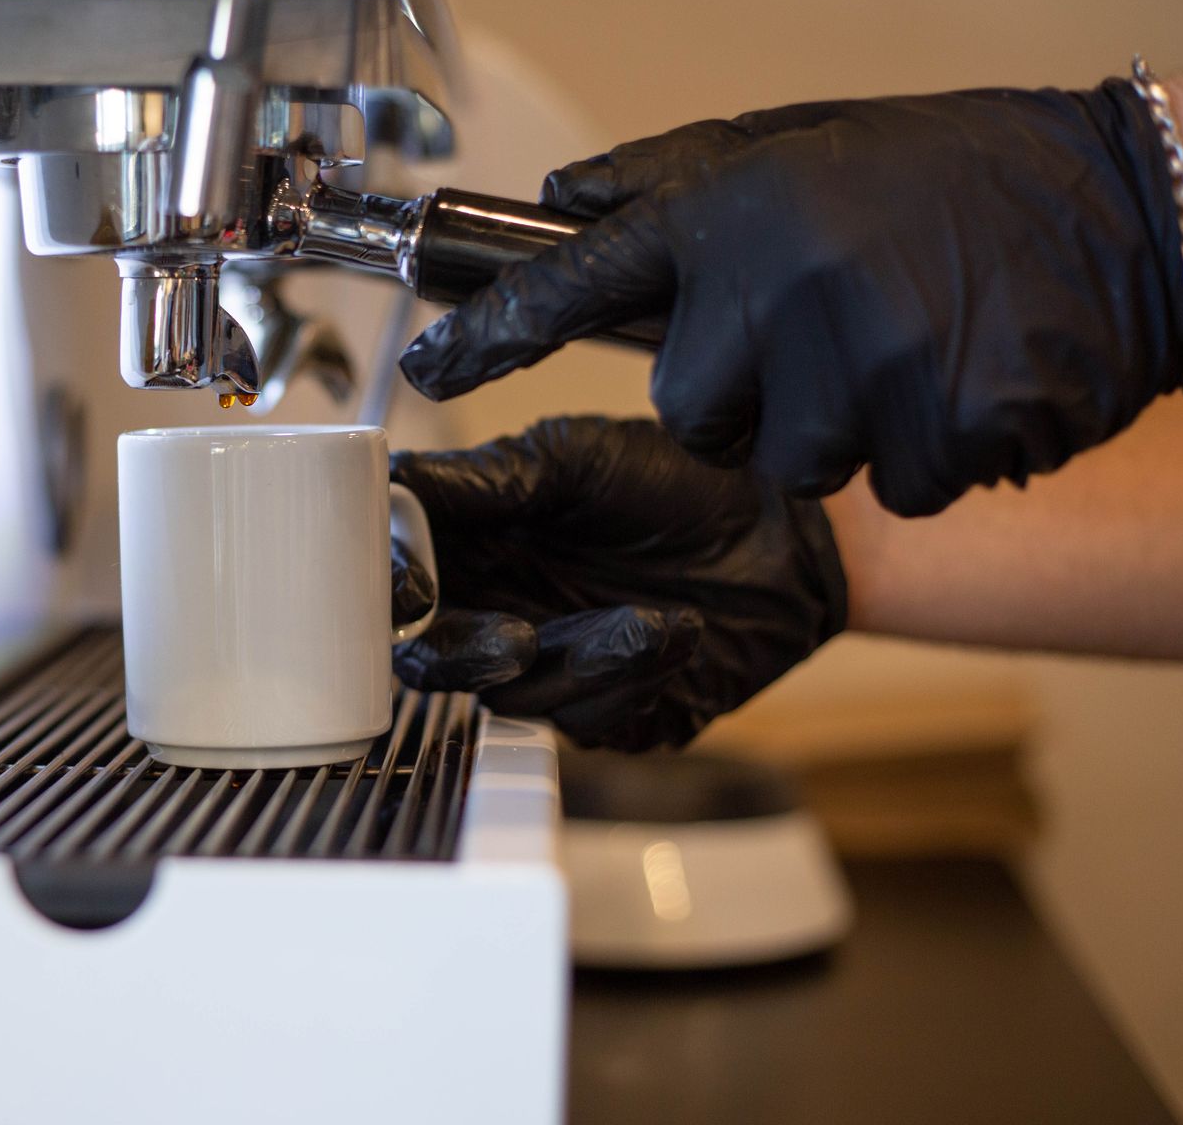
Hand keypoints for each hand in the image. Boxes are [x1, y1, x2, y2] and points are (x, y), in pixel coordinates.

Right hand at [389, 417, 846, 750]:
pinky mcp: (609, 712)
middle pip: (434, 658)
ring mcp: (552, 664)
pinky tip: (677, 636)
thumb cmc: (684, 480)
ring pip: (514, 697)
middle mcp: (498, 605)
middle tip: (517, 639)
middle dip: (467, 656)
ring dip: (579, 665)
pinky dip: (630, 684)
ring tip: (646, 622)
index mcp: (474, 540)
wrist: (791, 531)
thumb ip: (487, 479)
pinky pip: (589, 723)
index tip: (412, 589)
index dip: (391, 590)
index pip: (400, 579)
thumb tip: (398, 481)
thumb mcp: (578, 458)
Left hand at [400, 80, 1182, 515]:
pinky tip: (964, 379)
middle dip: (748, 398)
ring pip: (795, 464)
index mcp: (736, 213)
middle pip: (696, 416)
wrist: (1132, 207)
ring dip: (842, 430)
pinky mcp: (938, 435)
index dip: (495, 333)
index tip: (429, 360)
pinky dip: (924, 453)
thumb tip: (565, 193)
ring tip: (908, 346)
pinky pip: (892, 486)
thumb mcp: (804, 143)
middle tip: (826, 333)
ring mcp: (861, 367)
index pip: (580, 284)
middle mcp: (781, 290)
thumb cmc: (959, 171)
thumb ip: (677, 176)